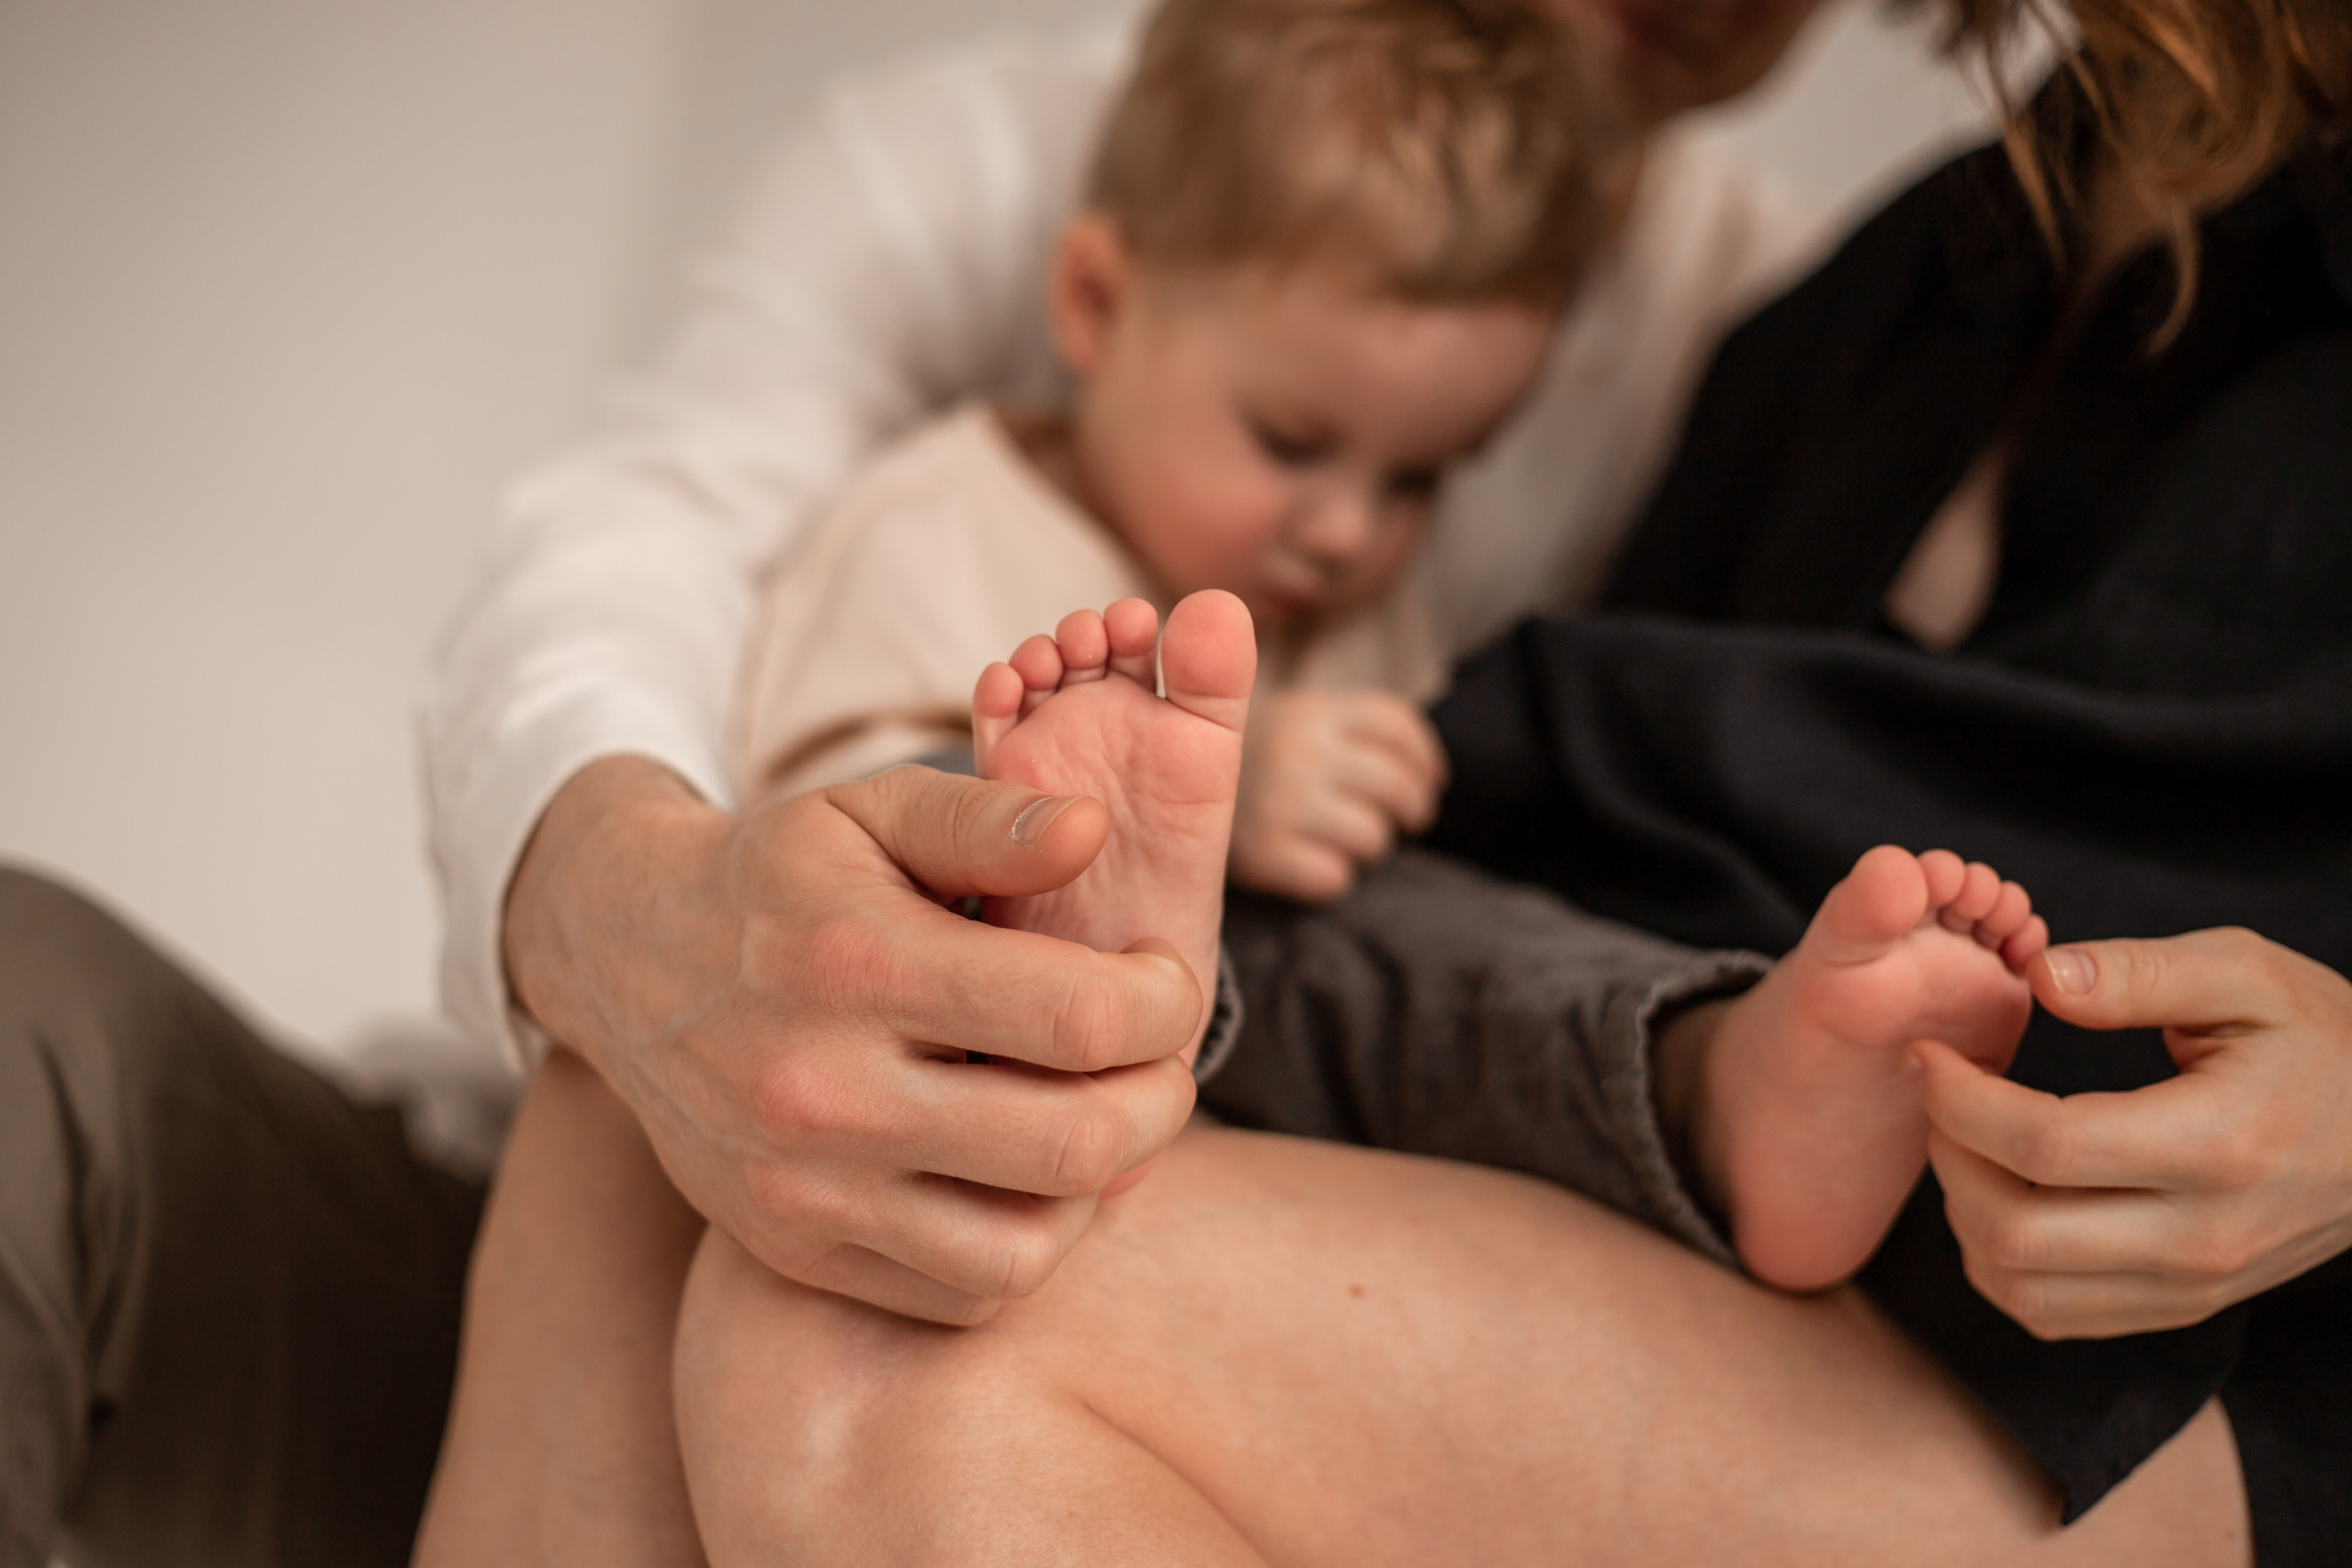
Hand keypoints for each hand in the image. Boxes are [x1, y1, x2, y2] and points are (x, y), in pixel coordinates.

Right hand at [502, 756, 1203, 1325]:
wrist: (625, 956)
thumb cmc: (779, 876)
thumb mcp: (871, 810)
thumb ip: (988, 819)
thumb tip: (1092, 829)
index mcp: (859, 965)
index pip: (1080, 1020)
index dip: (1164, 1002)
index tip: (1159, 976)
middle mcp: (826, 1092)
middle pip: (1075, 1145)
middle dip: (1159, 1098)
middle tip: (1157, 1056)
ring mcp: (805, 1189)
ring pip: (1027, 1247)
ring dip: (1100, 1186)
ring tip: (1096, 1114)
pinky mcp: (795, 1251)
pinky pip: (963, 1294)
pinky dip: (1025, 1243)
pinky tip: (1025, 1168)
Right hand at [1228, 687, 1446, 902]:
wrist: (1155, 792)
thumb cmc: (1252, 761)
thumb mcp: (1296, 720)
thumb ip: (1356, 728)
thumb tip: (1433, 775)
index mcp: (1311, 710)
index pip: (1398, 726)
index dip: (1426, 759)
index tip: (1432, 781)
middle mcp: (1299, 750)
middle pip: (1397, 785)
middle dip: (1413, 809)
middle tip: (1406, 820)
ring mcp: (1280, 802)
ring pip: (1372, 837)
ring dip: (1370, 845)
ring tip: (1345, 839)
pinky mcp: (1264, 854)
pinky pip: (1334, 878)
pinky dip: (1331, 876)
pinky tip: (1311, 863)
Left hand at [1914, 927, 2351, 1339]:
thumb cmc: (2322, 1040)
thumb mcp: (2246, 974)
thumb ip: (2138, 970)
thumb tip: (2038, 974)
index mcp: (2219, 1143)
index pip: (2045, 1145)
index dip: (1958, 1099)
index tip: (1928, 1054)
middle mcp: (2204, 1234)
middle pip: (2016, 1231)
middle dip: (1948, 1157)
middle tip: (1941, 1095)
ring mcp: (2193, 1284)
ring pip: (2023, 1288)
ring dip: (1963, 1215)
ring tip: (1967, 1140)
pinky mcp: (2180, 1307)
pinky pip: (2054, 1315)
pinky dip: (1999, 1263)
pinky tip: (2001, 1192)